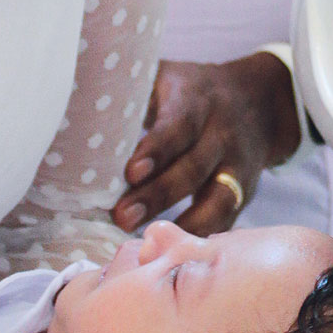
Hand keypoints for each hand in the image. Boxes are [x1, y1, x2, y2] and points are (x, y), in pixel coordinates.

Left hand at [113, 54, 299, 236]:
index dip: (156, 150)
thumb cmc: (191, 93)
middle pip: (193, 168)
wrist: (259, 102)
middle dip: (158, 195)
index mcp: (196, 101)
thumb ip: (131, 92)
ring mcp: (238, 166)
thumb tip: (73, 113)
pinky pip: (226, 220)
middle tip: (122, 217)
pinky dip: (202, 238)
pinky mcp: (245, 192)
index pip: (179, 126)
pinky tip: (173, 253)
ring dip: (183, 225)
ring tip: (148, 246)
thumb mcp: (166, 78)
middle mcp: (223, 133)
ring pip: (217, 200)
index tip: (130, 172)